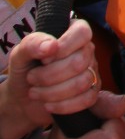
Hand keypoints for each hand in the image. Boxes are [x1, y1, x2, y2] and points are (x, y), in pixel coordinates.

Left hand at [0, 21, 98, 138]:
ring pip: (82, 82)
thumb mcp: (20, 54)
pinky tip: (48, 105)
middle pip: (80, 61)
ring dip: (52, 92)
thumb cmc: (25, 69)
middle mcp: (86, 50)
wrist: (23, 98)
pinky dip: (63, 106)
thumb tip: (52, 45)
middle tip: (32, 78)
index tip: (43, 59)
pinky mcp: (91, 93)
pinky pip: (87, 100)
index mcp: (73, 32)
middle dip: (50, 75)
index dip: (63, 47)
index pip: (82, 32)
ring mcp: (91, 72)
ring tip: (36, 92)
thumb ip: (33, 43)